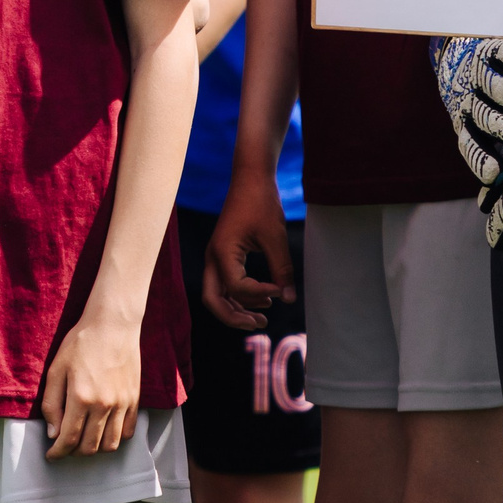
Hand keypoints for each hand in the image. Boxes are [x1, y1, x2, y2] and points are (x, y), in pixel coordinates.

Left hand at [41, 312, 141, 457]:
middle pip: (89, 447)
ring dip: (95, 449)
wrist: (113, 325)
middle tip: (65, 445)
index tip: (51, 455)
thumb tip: (53, 434)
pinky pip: (127, 432)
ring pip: (110, 445)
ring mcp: (122, 404)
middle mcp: (104, 406)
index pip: (68, 439)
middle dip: (73, 452)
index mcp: (81, 398)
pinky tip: (103, 429)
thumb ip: (51, 404)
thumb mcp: (56, 369)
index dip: (57, 453)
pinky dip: (114, 438)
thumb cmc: (81, 344)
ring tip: (84, 440)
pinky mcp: (134, 400)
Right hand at [203, 171, 293, 331]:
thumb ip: (281, 269)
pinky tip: (263, 299)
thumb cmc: (262, 203)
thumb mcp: (276, 237)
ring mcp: (215, 257)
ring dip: (237, 309)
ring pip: (217, 295)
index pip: (236, 288)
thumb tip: (289, 300)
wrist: (251, 178)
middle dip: (234, 317)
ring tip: (265, 316)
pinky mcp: (223, 255)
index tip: (280, 289)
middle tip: (261, 323)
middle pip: (213, 300)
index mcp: (222, 252)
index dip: (260, 294)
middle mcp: (213, 257)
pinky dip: (239, 297)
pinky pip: (224, 285)